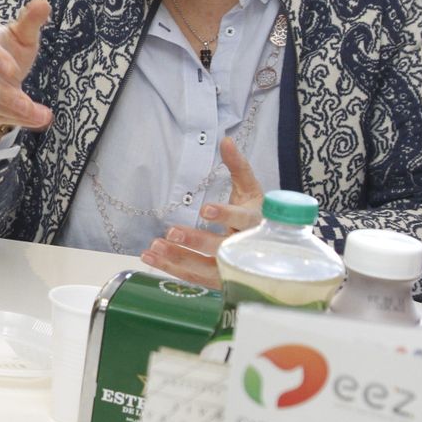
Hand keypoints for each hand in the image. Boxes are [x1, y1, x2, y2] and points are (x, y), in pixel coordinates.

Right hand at [0, 0, 53, 136]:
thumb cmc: (9, 49)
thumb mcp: (21, 35)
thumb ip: (30, 21)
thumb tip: (43, 3)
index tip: (14, 71)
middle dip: (5, 95)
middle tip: (26, 103)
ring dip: (16, 112)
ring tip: (42, 116)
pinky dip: (19, 120)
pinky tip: (38, 120)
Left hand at [141, 138, 264, 287]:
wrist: (271, 249)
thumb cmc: (255, 214)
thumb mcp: (251, 189)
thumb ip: (238, 166)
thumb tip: (225, 140)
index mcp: (257, 223)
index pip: (243, 220)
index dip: (225, 215)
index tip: (205, 210)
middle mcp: (246, 248)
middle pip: (222, 248)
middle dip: (196, 241)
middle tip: (172, 232)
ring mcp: (232, 269)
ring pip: (205, 268)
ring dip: (177, 258)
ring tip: (154, 247)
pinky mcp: (219, 281)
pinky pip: (193, 278)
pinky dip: (170, 268)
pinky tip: (150, 257)